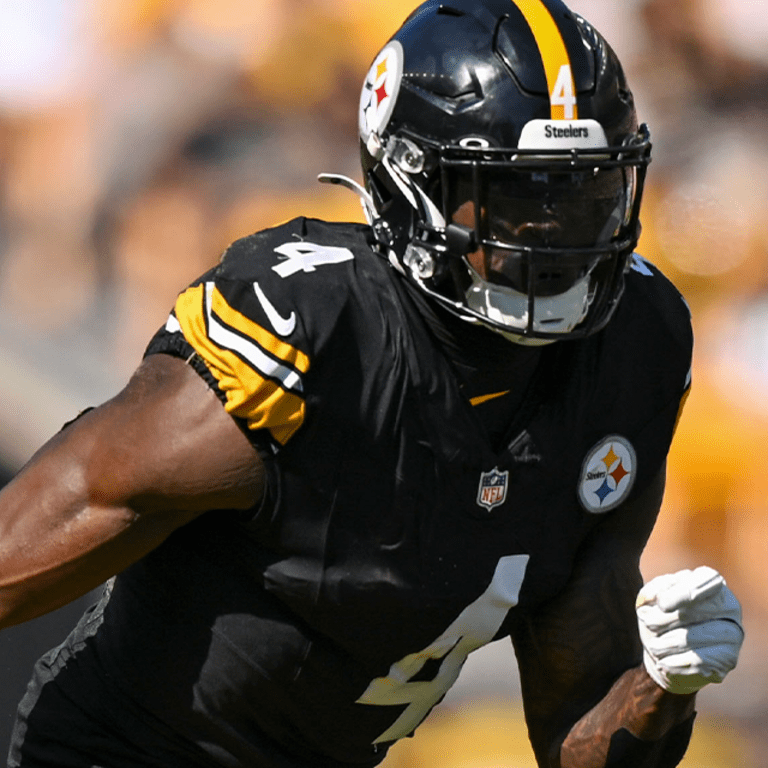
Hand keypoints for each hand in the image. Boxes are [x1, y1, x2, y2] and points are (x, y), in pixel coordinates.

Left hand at [636, 566, 743, 694]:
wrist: (669, 653)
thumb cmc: (660, 617)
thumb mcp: (650, 600)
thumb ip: (651, 593)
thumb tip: (655, 598)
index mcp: (709, 581)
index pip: (704, 581)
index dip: (683, 594)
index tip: (662, 605)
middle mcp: (728, 604)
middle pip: (696, 611)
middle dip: (664, 620)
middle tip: (648, 624)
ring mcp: (733, 632)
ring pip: (694, 638)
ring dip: (666, 644)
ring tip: (653, 646)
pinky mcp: (729, 658)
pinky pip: (699, 661)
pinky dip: (674, 662)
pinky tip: (662, 663)